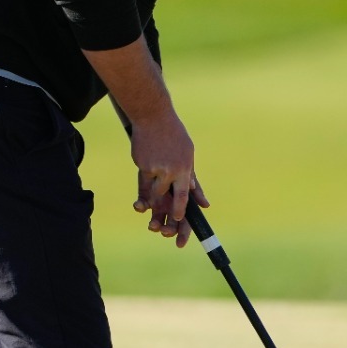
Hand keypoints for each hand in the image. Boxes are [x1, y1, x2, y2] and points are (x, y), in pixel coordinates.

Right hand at [128, 109, 207, 246]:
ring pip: (154, 194)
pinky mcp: (142, 166)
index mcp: (185, 169)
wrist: (154, 117)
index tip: (177, 221)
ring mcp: (156, 169)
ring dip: (153, 204)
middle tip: (160, 230)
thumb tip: (204, 204)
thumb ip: (193, 181)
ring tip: (152, 216)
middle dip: (163, 217)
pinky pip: (142, 185)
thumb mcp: (188, 156)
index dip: (181, 211)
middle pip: (166, 200)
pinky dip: (143, 192)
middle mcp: (171, 171)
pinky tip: (142, 200)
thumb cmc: (174, 136)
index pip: (184, 196)